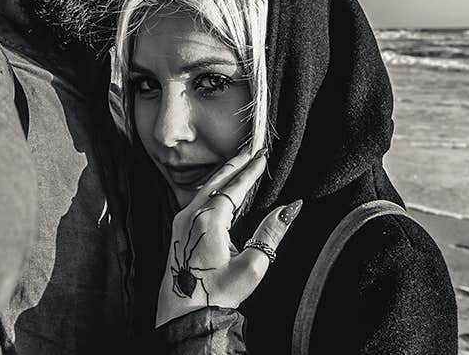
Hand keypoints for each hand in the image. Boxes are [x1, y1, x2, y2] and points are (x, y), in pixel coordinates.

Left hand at [155, 147, 303, 326]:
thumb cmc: (216, 296)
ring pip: (204, 189)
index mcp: (209, 219)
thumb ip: (271, 232)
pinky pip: (197, 201)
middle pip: (216, 180)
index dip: (251, 169)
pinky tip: (220, 193)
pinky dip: (212, 189)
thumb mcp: (253, 266)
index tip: (262, 155)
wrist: (183, 316)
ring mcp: (181, 223)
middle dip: (235, 164)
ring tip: (238, 167)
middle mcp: (190, 216)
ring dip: (223, 176)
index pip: (235, 185)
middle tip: (251, 151)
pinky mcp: (178, 233)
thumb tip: (290, 208)